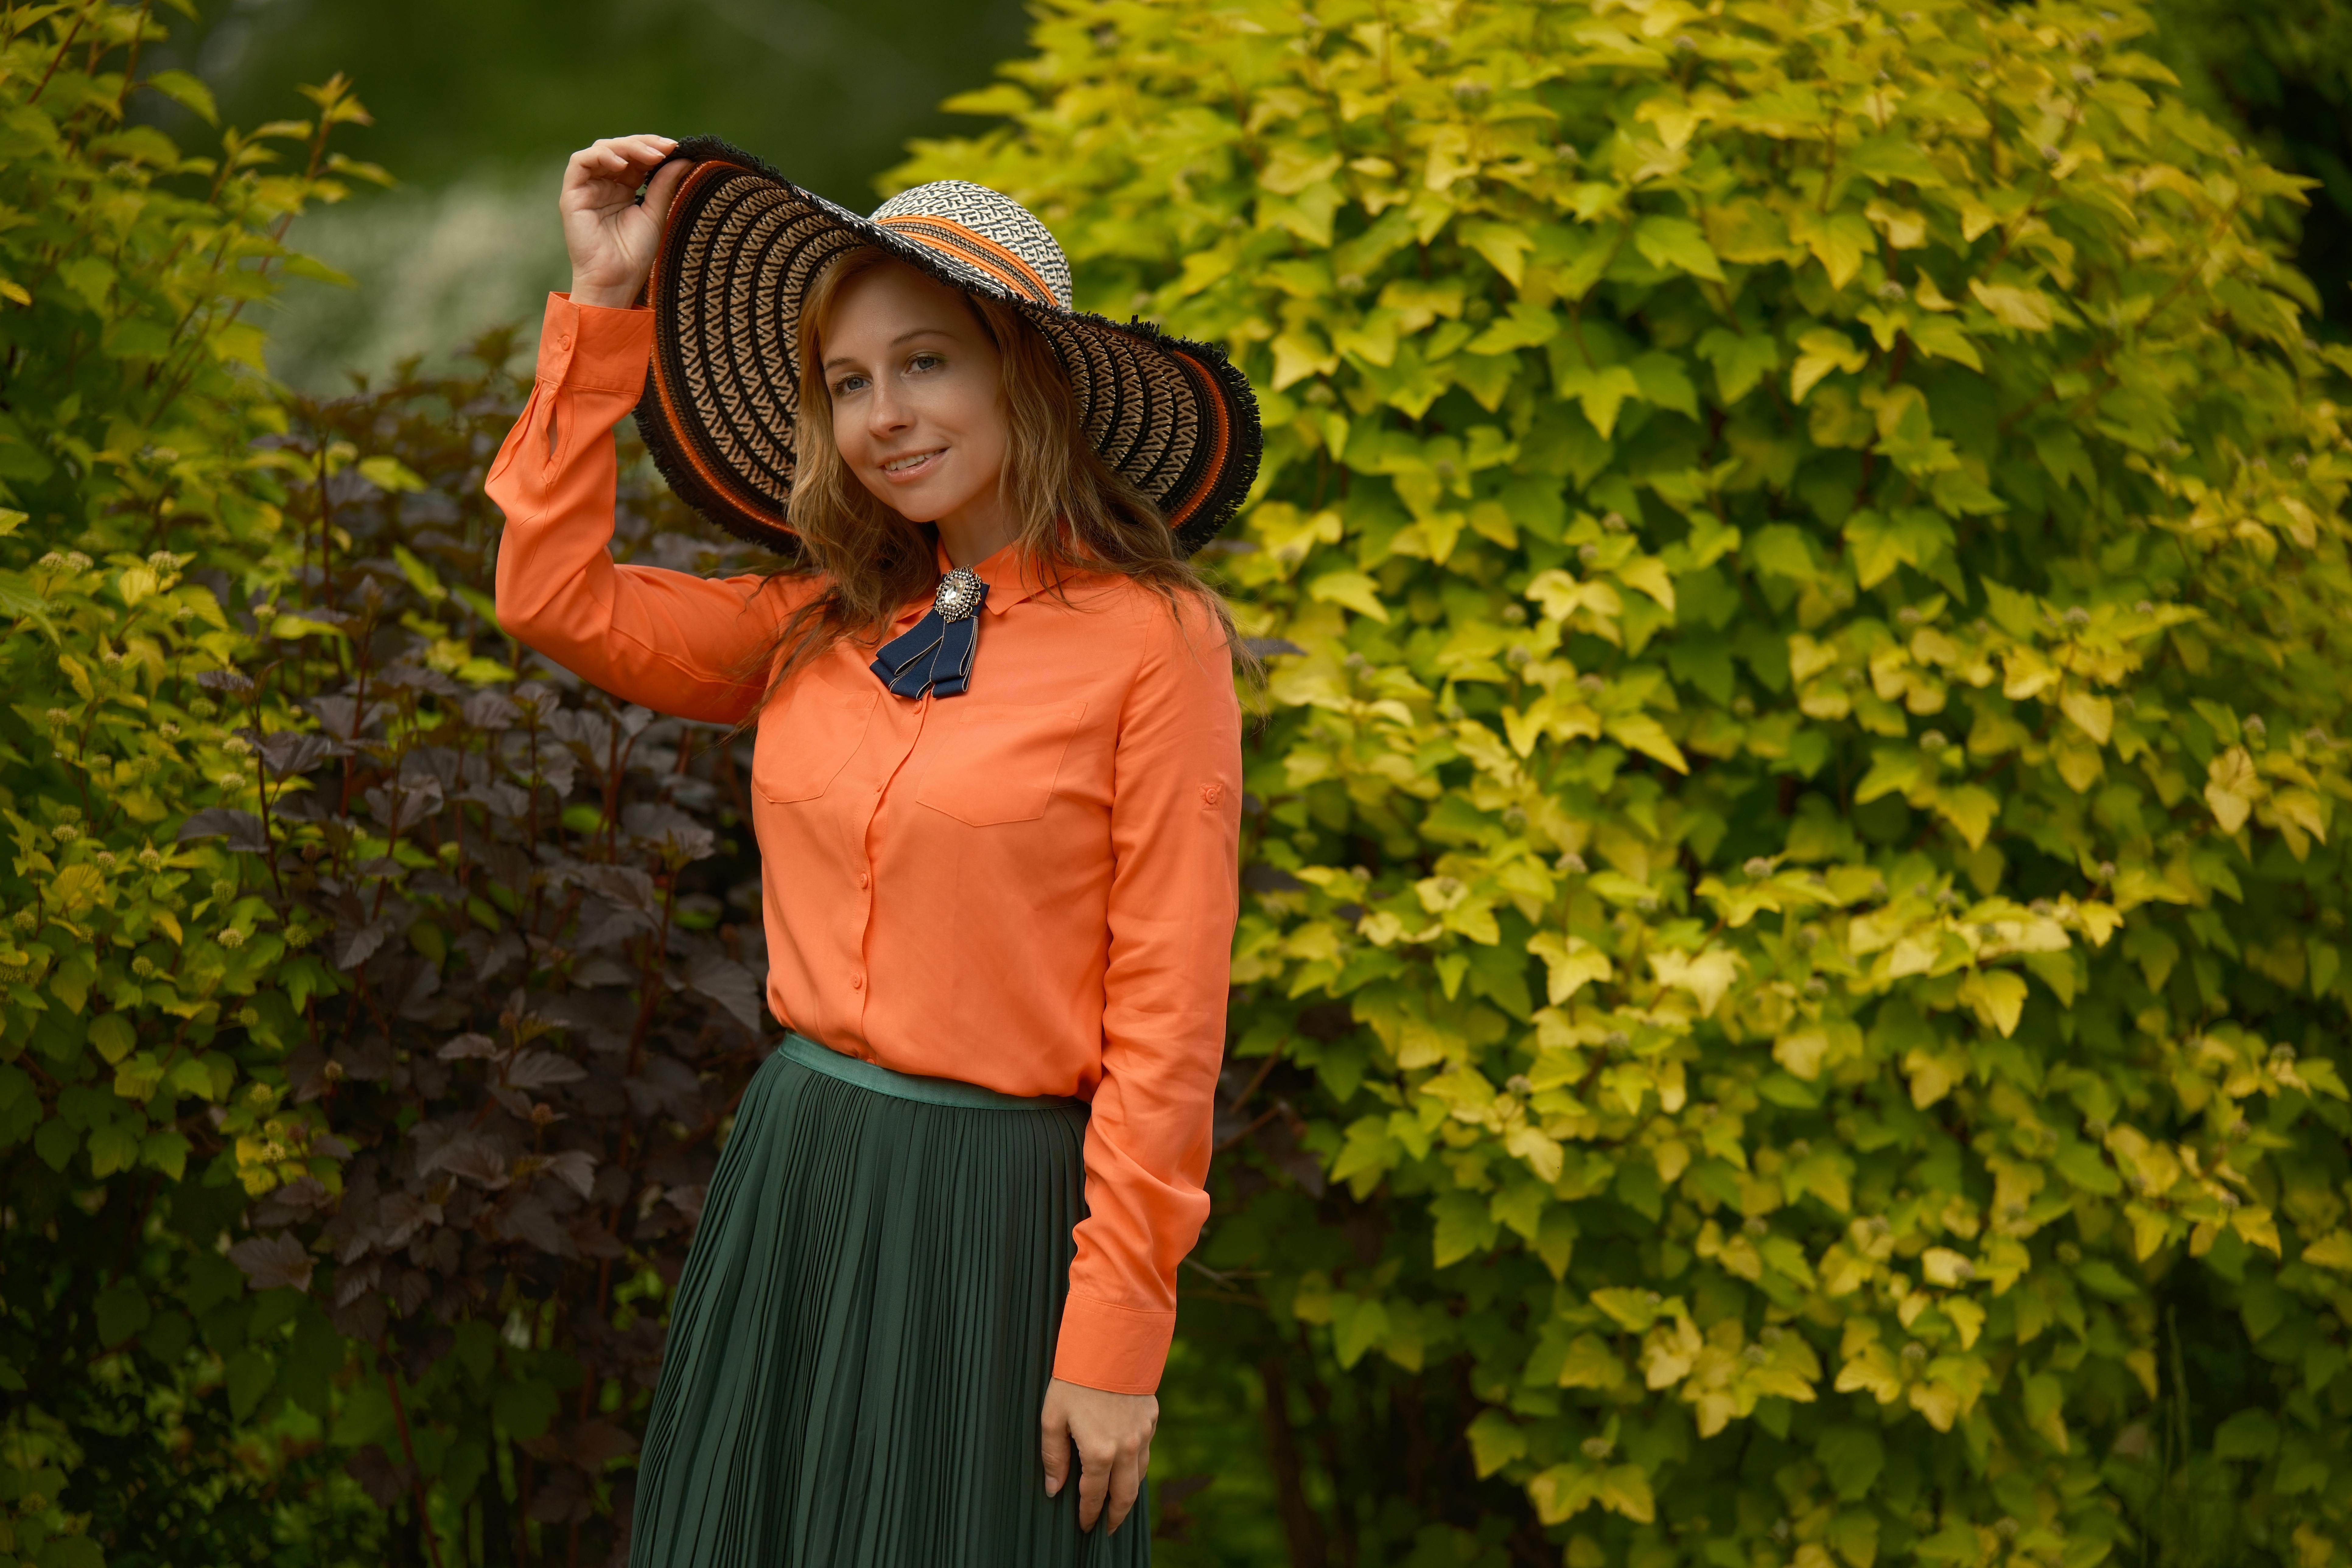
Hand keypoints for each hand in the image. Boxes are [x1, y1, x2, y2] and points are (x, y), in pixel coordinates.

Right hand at [560, 134, 688, 308]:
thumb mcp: (655, 214)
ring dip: (626, 148)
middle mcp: (604, 184)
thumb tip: (683, 159)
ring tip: (650, 156)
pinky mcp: (572, 193)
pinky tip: (622, 165)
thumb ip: (664, 185)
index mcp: (623, 188)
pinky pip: (580, 162)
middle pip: (619, 149)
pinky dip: (601, 157)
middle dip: (643, 144)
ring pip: (601, 150)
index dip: (653, 148)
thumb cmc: (634, 255)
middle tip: (665, 148)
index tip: (675, 148)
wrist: (615, 281)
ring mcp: (587, 187)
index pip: (635, 157)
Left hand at [1040, 1377, 1156, 1533]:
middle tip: (1107, 1528)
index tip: (1085, 1526)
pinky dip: (1137, 1463)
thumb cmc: (1075, 1379)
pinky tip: (1128, 1464)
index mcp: (1099, 1452)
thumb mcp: (1053, 1416)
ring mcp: (1143, 1433)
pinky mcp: (1152, 1417)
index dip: (1089, 1514)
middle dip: (1116, 1516)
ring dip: (1129, 1492)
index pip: (1094, 1496)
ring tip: (1119, 1502)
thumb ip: (1053, 1456)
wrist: (1111, 1342)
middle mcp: (1126, 1448)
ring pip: (1140, 1474)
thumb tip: (1054, 1489)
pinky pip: (1147, 1449)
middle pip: (1125, 1495)